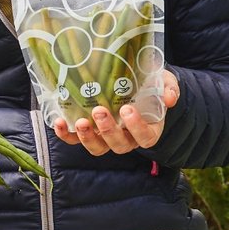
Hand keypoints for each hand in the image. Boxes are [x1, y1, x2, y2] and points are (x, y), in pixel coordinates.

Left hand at [54, 71, 180, 155]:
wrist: (133, 81)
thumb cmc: (150, 83)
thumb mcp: (163, 81)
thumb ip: (169, 88)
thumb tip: (169, 98)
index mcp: (147, 128)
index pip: (145, 137)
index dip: (137, 128)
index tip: (127, 109)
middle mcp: (127, 137)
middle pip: (119, 145)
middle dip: (108, 131)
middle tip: (99, 111)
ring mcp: (106, 137)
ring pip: (98, 148)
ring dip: (87, 138)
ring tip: (79, 121)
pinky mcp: (89, 131)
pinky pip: (76, 140)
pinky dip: (66, 135)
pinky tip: (58, 122)